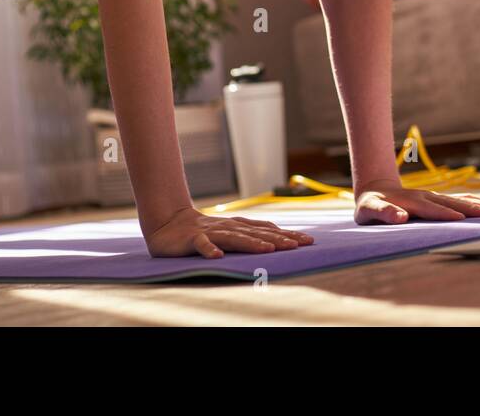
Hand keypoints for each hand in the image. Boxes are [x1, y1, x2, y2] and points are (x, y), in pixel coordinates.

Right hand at [145, 206, 313, 258]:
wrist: (169, 222)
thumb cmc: (204, 230)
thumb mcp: (230, 231)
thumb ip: (251, 234)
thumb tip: (278, 237)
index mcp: (240, 226)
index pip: (268, 229)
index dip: (288, 234)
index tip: (309, 240)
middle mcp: (229, 227)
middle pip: (257, 232)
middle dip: (278, 238)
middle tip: (297, 245)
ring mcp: (211, 232)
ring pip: (234, 237)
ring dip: (250, 243)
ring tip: (267, 249)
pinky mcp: (192, 239)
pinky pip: (201, 244)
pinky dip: (209, 250)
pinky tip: (217, 257)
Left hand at [353, 178, 479, 224]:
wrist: (375, 189)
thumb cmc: (371, 205)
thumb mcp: (369, 210)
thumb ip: (384, 214)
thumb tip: (401, 217)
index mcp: (412, 201)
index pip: (431, 209)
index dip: (445, 213)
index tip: (460, 218)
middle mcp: (427, 197)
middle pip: (453, 203)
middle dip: (473, 208)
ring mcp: (434, 197)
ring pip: (460, 200)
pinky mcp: (438, 200)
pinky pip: (460, 201)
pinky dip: (476, 203)